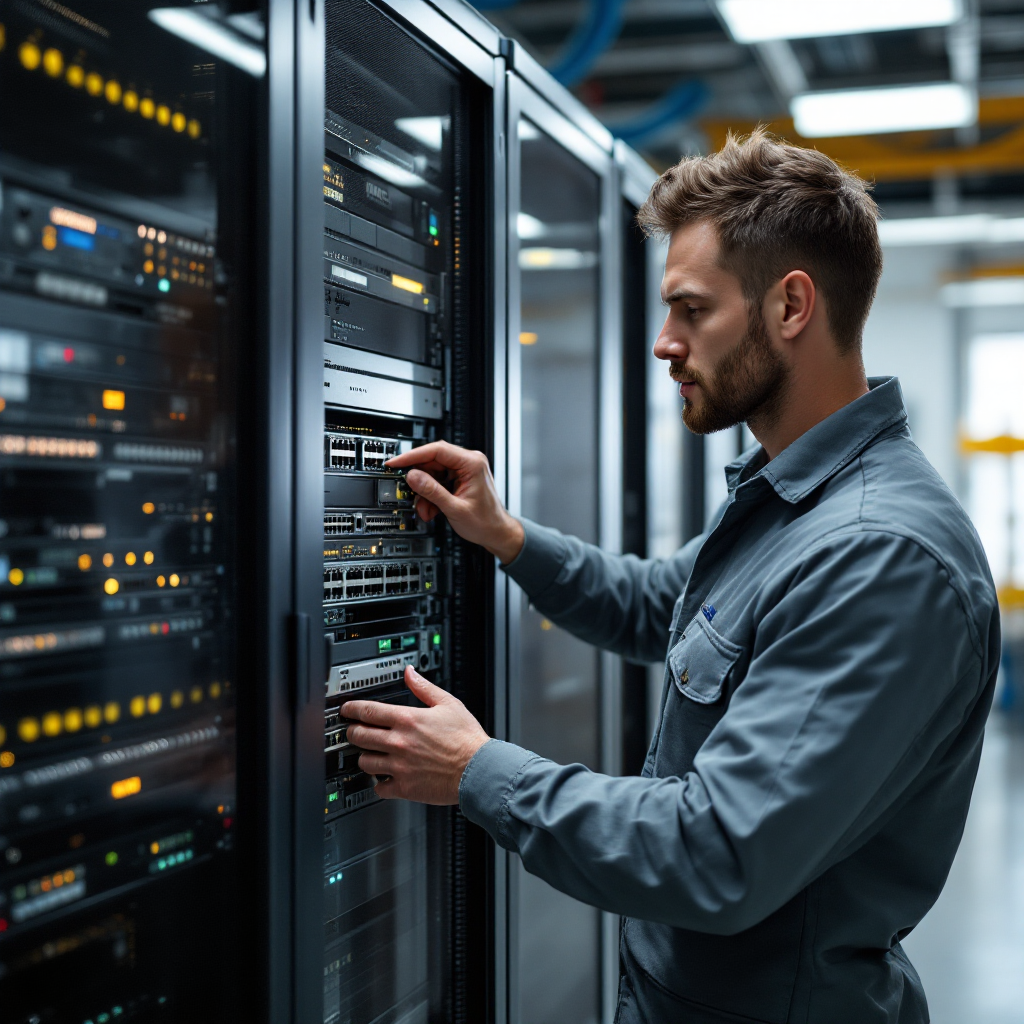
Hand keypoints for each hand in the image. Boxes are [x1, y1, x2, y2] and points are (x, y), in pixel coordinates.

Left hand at [342, 665, 489, 804]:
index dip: (351, 709)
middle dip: (352, 732)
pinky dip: (379, 783)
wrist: (478, 770)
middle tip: (354, 732)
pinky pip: (378, 788)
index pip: (367, 711)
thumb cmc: (467, 739)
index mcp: (407, 719)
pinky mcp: (404, 787)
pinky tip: (385, 778)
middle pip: (358, 736)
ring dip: (365, 757)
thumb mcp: (448, 703)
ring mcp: (399, 766)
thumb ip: (424, 687)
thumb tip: (410, 673)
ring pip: (364, 762)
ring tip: (371, 755)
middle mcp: (399, 742)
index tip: (346, 710)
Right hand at [386, 441, 523, 563]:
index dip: (413, 456)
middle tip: (409, 493)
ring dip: (425, 492)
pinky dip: (431, 496)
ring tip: (426, 509)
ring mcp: (464, 470)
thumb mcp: (454, 508)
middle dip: (420, 481)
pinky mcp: (459, 479)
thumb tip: (412, 476)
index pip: (436, 450)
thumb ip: (432, 491)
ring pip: (432, 474)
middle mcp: (469, 462)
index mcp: (472, 463)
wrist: (497, 533)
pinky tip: (432, 509)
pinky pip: (438, 482)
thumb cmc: (486, 522)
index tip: (396, 463)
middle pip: (432, 462)